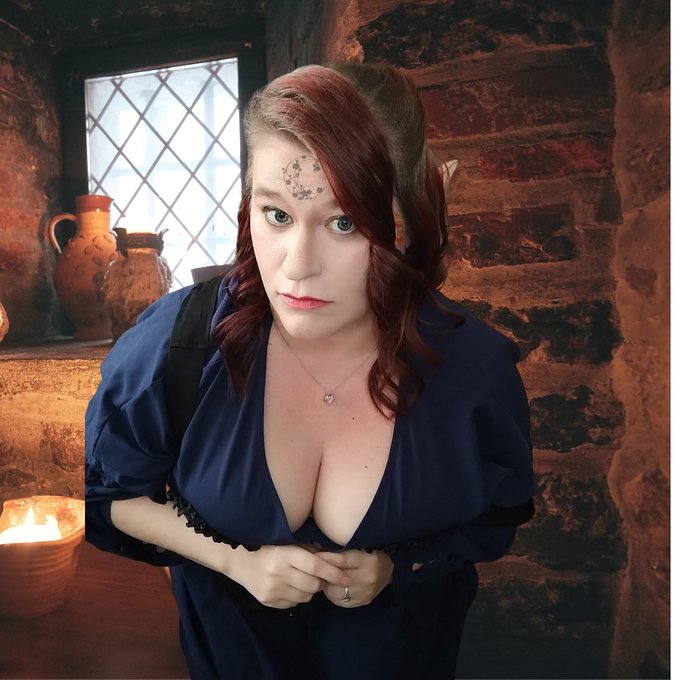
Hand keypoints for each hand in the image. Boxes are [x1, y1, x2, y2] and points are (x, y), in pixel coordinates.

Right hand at [225, 544, 348, 608]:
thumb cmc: (267, 546)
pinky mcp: (268, 600)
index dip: (333, 572)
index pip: (316, 566)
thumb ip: (307, 548)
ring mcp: (273, 588)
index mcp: (285, 554)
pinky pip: (293, 603)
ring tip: (301, 578)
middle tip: (318, 575)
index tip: (346, 576)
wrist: (238, 559)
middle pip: (313, 584)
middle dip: (320, 581)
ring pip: (305, 596)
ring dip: (309, 589)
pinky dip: (296, 595)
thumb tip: (333, 554)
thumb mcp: (286, 541)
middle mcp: (279, 572)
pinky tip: (289, 585)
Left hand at [315, 549, 393, 607]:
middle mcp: (367, 579)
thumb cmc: (372, 553)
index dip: (325, 557)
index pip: (342, 560)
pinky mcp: (362, 602)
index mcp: (368, 561)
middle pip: (338, 578)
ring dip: (326, 584)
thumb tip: (318, 545)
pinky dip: (332, 594)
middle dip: (322, 573)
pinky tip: (330, 586)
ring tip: (322, 576)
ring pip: (337, 592)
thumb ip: (343, 547)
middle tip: (311, 567)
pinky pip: (341, 602)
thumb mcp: (362, 546)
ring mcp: (365, 593)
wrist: (390, 570)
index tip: (312, 554)